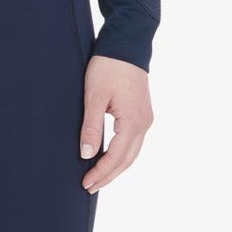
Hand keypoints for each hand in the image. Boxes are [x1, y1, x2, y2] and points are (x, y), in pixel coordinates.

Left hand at [79, 56, 153, 191]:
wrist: (126, 44)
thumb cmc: (108, 67)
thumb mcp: (94, 96)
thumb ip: (91, 127)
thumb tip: (87, 154)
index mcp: (132, 122)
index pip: (116, 157)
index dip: (100, 172)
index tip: (85, 183)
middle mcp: (144, 123)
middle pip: (127, 160)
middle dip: (108, 175)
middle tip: (89, 187)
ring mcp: (146, 118)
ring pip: (132, 152)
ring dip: (116, 167)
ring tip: (98, 177)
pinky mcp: (143, 113)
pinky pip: (134, 142)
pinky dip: (122, 154)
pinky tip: (110, 157)